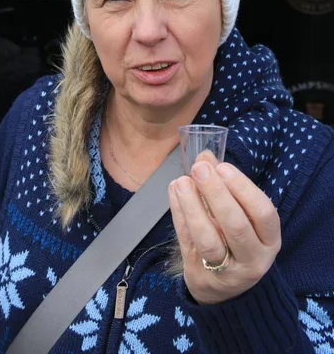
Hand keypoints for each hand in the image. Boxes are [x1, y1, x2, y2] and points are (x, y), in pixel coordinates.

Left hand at [169, 152, 280, 304]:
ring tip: (181, 182)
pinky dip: (179, 215)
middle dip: (216, 193)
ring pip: (209, 240)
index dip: (244, 189)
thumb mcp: (242, 215)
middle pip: (235, 226)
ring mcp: (226, 270)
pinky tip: (173, 192)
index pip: (264, 214)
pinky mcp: (200, 273)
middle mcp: (253, 257)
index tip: (224, 168)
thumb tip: (205, 155)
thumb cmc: (237, 240)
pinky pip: (187, 242)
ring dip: (193, 207)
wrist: (224, 289)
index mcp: (269, 239)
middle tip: (199, 168)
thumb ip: (225, 184)